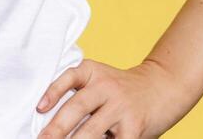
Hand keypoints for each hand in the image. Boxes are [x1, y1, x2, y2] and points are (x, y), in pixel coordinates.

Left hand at [35, 58, 201, 138]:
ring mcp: (121, 107)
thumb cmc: (122, 89)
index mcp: (93, 72)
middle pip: (77, 107)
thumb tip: (50, 122)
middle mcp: (107, 87)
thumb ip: (80, 94)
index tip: (40, 108)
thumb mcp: (101, 80)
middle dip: (56, 128)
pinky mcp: (134, 126)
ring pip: (92, 130)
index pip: (69, 78)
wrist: (163, 86)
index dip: (53, 92)